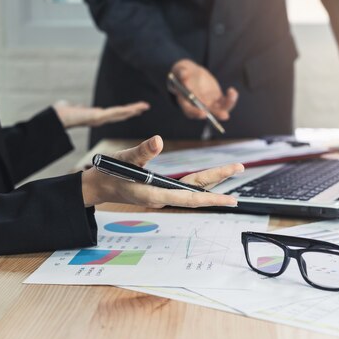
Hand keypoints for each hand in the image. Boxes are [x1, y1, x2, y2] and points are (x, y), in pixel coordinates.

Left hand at [53, 100, 148, 128]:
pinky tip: (135, 109)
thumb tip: (76, 106)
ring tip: (144, 106)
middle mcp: (99, 119)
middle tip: (145, 107)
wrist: (55, 119)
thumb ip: (76, 107)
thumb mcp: (71, 107)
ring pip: (119, 114)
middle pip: (119, 114)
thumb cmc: (60, 114)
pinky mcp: (98, 118)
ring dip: (132, 110)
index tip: (132, 109)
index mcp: (94, 117)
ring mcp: (99, 119)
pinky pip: (115, 113)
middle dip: (132, 110)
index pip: (112, 114)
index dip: (123, 111)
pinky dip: (126, 110)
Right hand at [81, 135, 242, 207]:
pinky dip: (200, 185)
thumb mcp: (123, 159)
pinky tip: (210, 181)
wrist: (98, 185)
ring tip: (231, 173)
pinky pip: (186, 189)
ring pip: (193, 191)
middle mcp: (163, 197)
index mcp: (155, 194)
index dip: (211, 197)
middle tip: (240, 169)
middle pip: (196, 192)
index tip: (230, 198)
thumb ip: (141, 151)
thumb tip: (159, 140)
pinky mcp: (161, 191)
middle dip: (219, 183)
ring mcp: (163, 195)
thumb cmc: (109, 173)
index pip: (190, 197)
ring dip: (212, 184)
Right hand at [170, 59, 237, 120]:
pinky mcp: (216, 99)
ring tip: (232, 94)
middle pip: (208, 113)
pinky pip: (224, 102)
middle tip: (225, 115)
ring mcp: (208, 104)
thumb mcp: (180, 71)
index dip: (196, 113)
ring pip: (219, 109)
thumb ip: (181, 72)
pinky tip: (232, 91)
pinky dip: (230, 98)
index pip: (189, 111)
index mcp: (185, 102)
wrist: (191, 75)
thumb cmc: (182, 73)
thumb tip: (184, 74)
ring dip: (227, 105)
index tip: (203, 113)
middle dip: (217, 114)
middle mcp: (198, 106)